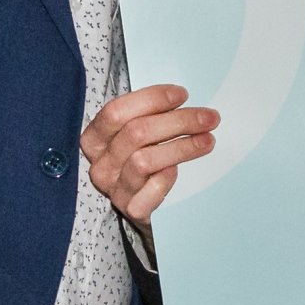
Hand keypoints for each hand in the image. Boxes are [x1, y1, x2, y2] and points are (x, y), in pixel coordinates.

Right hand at [81, 84, 218, 222]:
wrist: (145, 206)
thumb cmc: (144, 159)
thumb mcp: (139, 135)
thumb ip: (150, 116)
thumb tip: (183, 97)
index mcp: (95, 139)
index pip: (116, 111)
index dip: (151, 99)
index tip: (182, 94)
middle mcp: (101, 165)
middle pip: (137, 133)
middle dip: (179, 121)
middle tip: (209, 118)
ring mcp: (115, 189)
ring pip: (145, 160)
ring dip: (182, 147)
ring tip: (207, 140)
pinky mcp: (132, 210)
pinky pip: (152, 188)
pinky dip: (168, 177)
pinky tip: (181, 170)